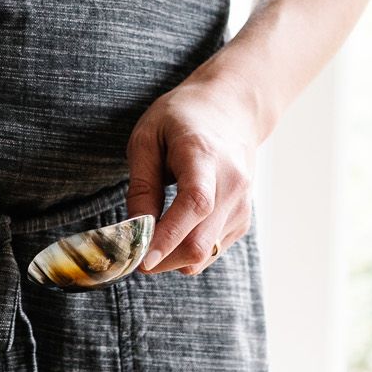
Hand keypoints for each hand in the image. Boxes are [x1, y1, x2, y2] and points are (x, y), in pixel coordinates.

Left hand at [125, 72, 261, 274]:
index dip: (168, 236)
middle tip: (128, 256)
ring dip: (171, 259)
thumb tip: (135, 231)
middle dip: (161, 260)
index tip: (141, 261)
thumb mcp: (147, 138)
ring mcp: (242, 205)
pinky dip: (186, 252)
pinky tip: (172, 231)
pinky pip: (211, 251)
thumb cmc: (181, 120)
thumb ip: (142, 186)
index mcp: (205, 157)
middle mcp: (232, 184)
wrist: (230, 111)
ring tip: (148, 239)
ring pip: (205, 254)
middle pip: (200, 242)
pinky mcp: (242, 220)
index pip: (194, 204)